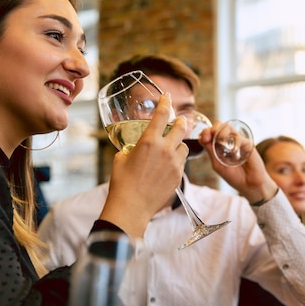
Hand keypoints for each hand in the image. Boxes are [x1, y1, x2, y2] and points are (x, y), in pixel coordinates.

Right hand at [100, 95, 187, 237]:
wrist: (131, 207)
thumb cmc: (122, 183)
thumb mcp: (121, 159)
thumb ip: (132, 149)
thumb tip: (135, 148)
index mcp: (149, 141)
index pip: (162, 115)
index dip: (165, 103)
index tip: (166, 97)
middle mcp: (165, 149)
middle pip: (180, 128)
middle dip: (179, 122)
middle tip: (178, 121)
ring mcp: (174, 164)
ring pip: (184, 146)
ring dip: (178, 144)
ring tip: (171, 147)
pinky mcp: (178, 176)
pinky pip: (181, 162)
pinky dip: (177, 160)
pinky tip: (168, 164)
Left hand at [198, 120, 277, 203]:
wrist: (248, 185)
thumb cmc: (234, 176)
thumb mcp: (218, 164)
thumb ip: (211, 151)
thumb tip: (201, 139)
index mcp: (219, 146)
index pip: (210, 133)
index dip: (206, 132)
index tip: (204, 138)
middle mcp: (228, 141)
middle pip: (219, 125)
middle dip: (213, 128)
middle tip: (210, 136)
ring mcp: (238, 141)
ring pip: (229, 127)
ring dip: (222, 132)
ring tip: (221, 142)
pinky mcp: (248, 144)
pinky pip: (239, 138)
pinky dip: (235, 145)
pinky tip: (235, 156)